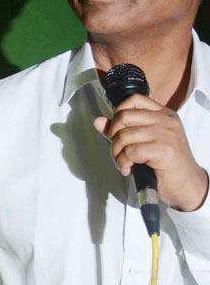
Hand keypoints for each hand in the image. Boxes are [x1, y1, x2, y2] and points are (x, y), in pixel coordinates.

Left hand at [95, 94, 208, 211]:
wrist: (187, 184)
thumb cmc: (166, 164)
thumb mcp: (144, 142)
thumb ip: (121, 130)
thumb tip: (98, 121)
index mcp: (163, 114)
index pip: (134, 99)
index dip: (118, 113)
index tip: (117, 130)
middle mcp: (166, 120)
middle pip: (124, 116)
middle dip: (113, 136)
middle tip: (118, 151)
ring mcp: (166, 134)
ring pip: (124, 135)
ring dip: (116, 153)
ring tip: (123, 162)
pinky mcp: (163, 149)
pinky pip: (130, 152)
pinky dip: (123, 162)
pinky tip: (128, 169)